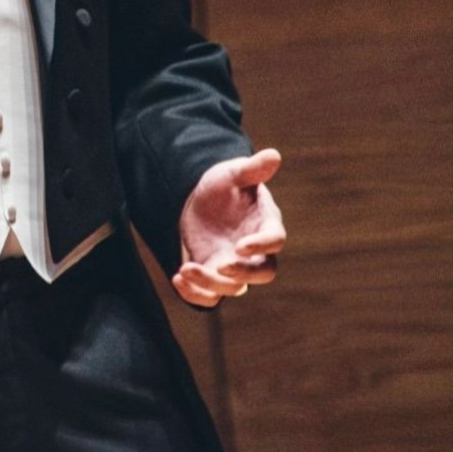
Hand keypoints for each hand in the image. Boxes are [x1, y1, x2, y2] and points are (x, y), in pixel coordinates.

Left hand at [174, 148, 285, 306]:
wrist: (198, 199)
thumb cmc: (222, 185)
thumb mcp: (232, 173)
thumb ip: (251, 169)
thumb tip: (274, 155)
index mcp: (266, 223)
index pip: (275, 240)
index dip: (262, 245)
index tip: (240, 245)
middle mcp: (255, 251)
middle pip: (263, 272)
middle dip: (244, 274)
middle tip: (222, 266)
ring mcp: (234, 265)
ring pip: (233, 288)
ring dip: (211, 283)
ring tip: (186, 269)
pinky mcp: (212, 275)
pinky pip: (209, 296)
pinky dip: (194, 294)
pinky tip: (177, 279)